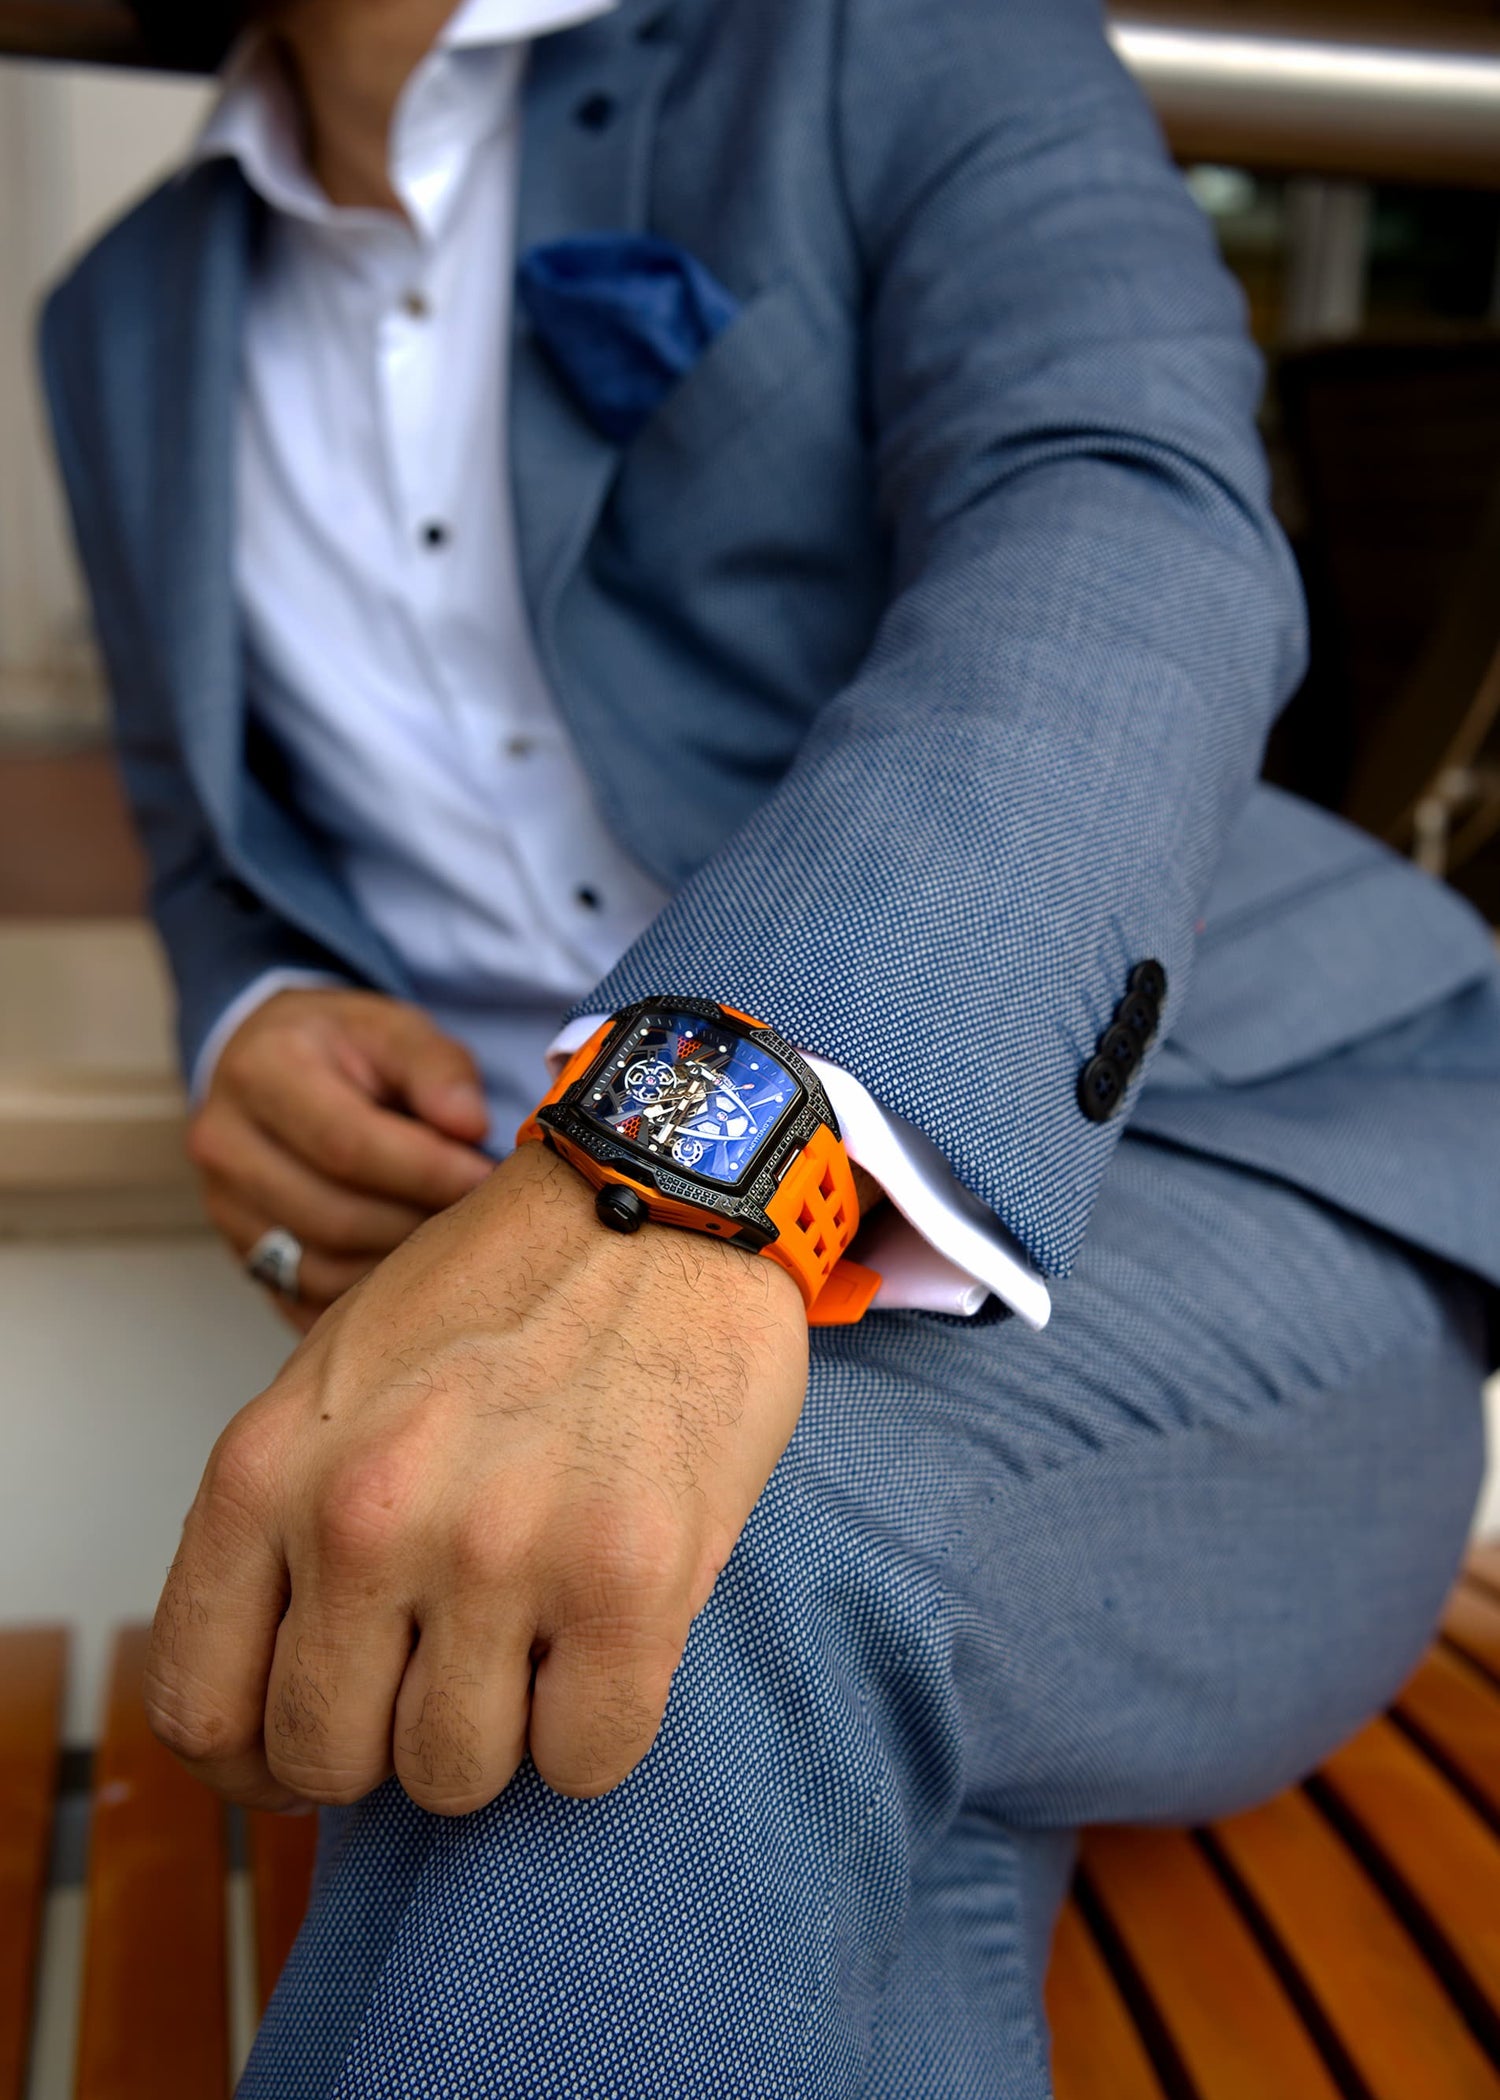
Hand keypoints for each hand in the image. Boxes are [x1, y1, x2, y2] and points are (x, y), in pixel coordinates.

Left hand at [145, 1140, 808, 1810]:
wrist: (660, 1195)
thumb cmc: (505, 1290)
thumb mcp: (337, 1382)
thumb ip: (290, 1525)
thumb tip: (285, 1691)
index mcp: (271, 1470)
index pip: (200, 1710)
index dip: (255, 1760)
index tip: (308, 1745)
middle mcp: (365, 1518)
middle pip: (325, 1762)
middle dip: (386, 1738)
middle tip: (446, 1667)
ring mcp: (497, 1553)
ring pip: (454, 1776)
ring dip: (499, 1732)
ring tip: (533, 1633)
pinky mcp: (626, 1578)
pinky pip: (584, 1762)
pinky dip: (595, 1731)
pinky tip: (607, 1645)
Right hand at [189, 989, 494, 1330]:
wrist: (270, 1066)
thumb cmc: (345, 1049)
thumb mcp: (395, 1032)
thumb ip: (437, 1070)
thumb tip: (472, 1125)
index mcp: (262, 1071)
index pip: (348, 1144)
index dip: (426, 1171)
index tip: (486, 1178)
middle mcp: (224, 1143)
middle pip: (334, 1217)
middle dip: (418, 1224)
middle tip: (480, 1219)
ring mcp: (222, 1207)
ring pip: (320, 1271)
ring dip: (398, 1268)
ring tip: (451, 1242)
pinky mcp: (239, 1252)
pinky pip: (307, 1300)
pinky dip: (366, 1298)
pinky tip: (412, 1273)